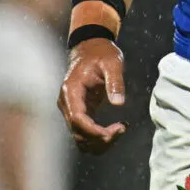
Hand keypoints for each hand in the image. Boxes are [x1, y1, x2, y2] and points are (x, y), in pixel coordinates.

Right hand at [56, 39, 127, 153]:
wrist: (91, 48)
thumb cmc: (102, 53)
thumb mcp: (112, 62)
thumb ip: (115, 81)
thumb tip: (118, 103)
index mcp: (71, 90)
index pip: (77, 119)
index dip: (94, 131)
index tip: (114, 132)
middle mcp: (67, 103)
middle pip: (78, 133)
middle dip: (100, 138)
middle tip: (122, 128)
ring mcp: (71, 110)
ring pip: (81, 138)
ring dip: (100, 142)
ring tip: (120, 129)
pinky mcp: (79, 113)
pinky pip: (85, 133)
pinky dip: (99, 137)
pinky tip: (116, 129)